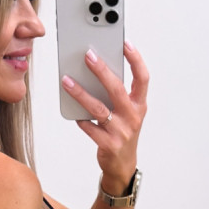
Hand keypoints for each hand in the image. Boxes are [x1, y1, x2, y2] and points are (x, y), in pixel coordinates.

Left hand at [61, 41, 147, 192]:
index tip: (125, 43)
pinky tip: (73, 112)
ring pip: (98, 108)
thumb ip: (117, 94)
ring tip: (67, 81)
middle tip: (88, 55)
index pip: (142, 78)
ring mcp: (121, 132)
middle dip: (101, 70)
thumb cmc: (122, 132)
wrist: (122, 165)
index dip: (135, 60)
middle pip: (117, 89)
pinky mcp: (108, 145)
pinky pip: (90, 128)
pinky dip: (81, 119)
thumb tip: (95, 69)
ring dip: (81, 93)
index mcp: (139, 105)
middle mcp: (132, 117)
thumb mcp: (127, 113)